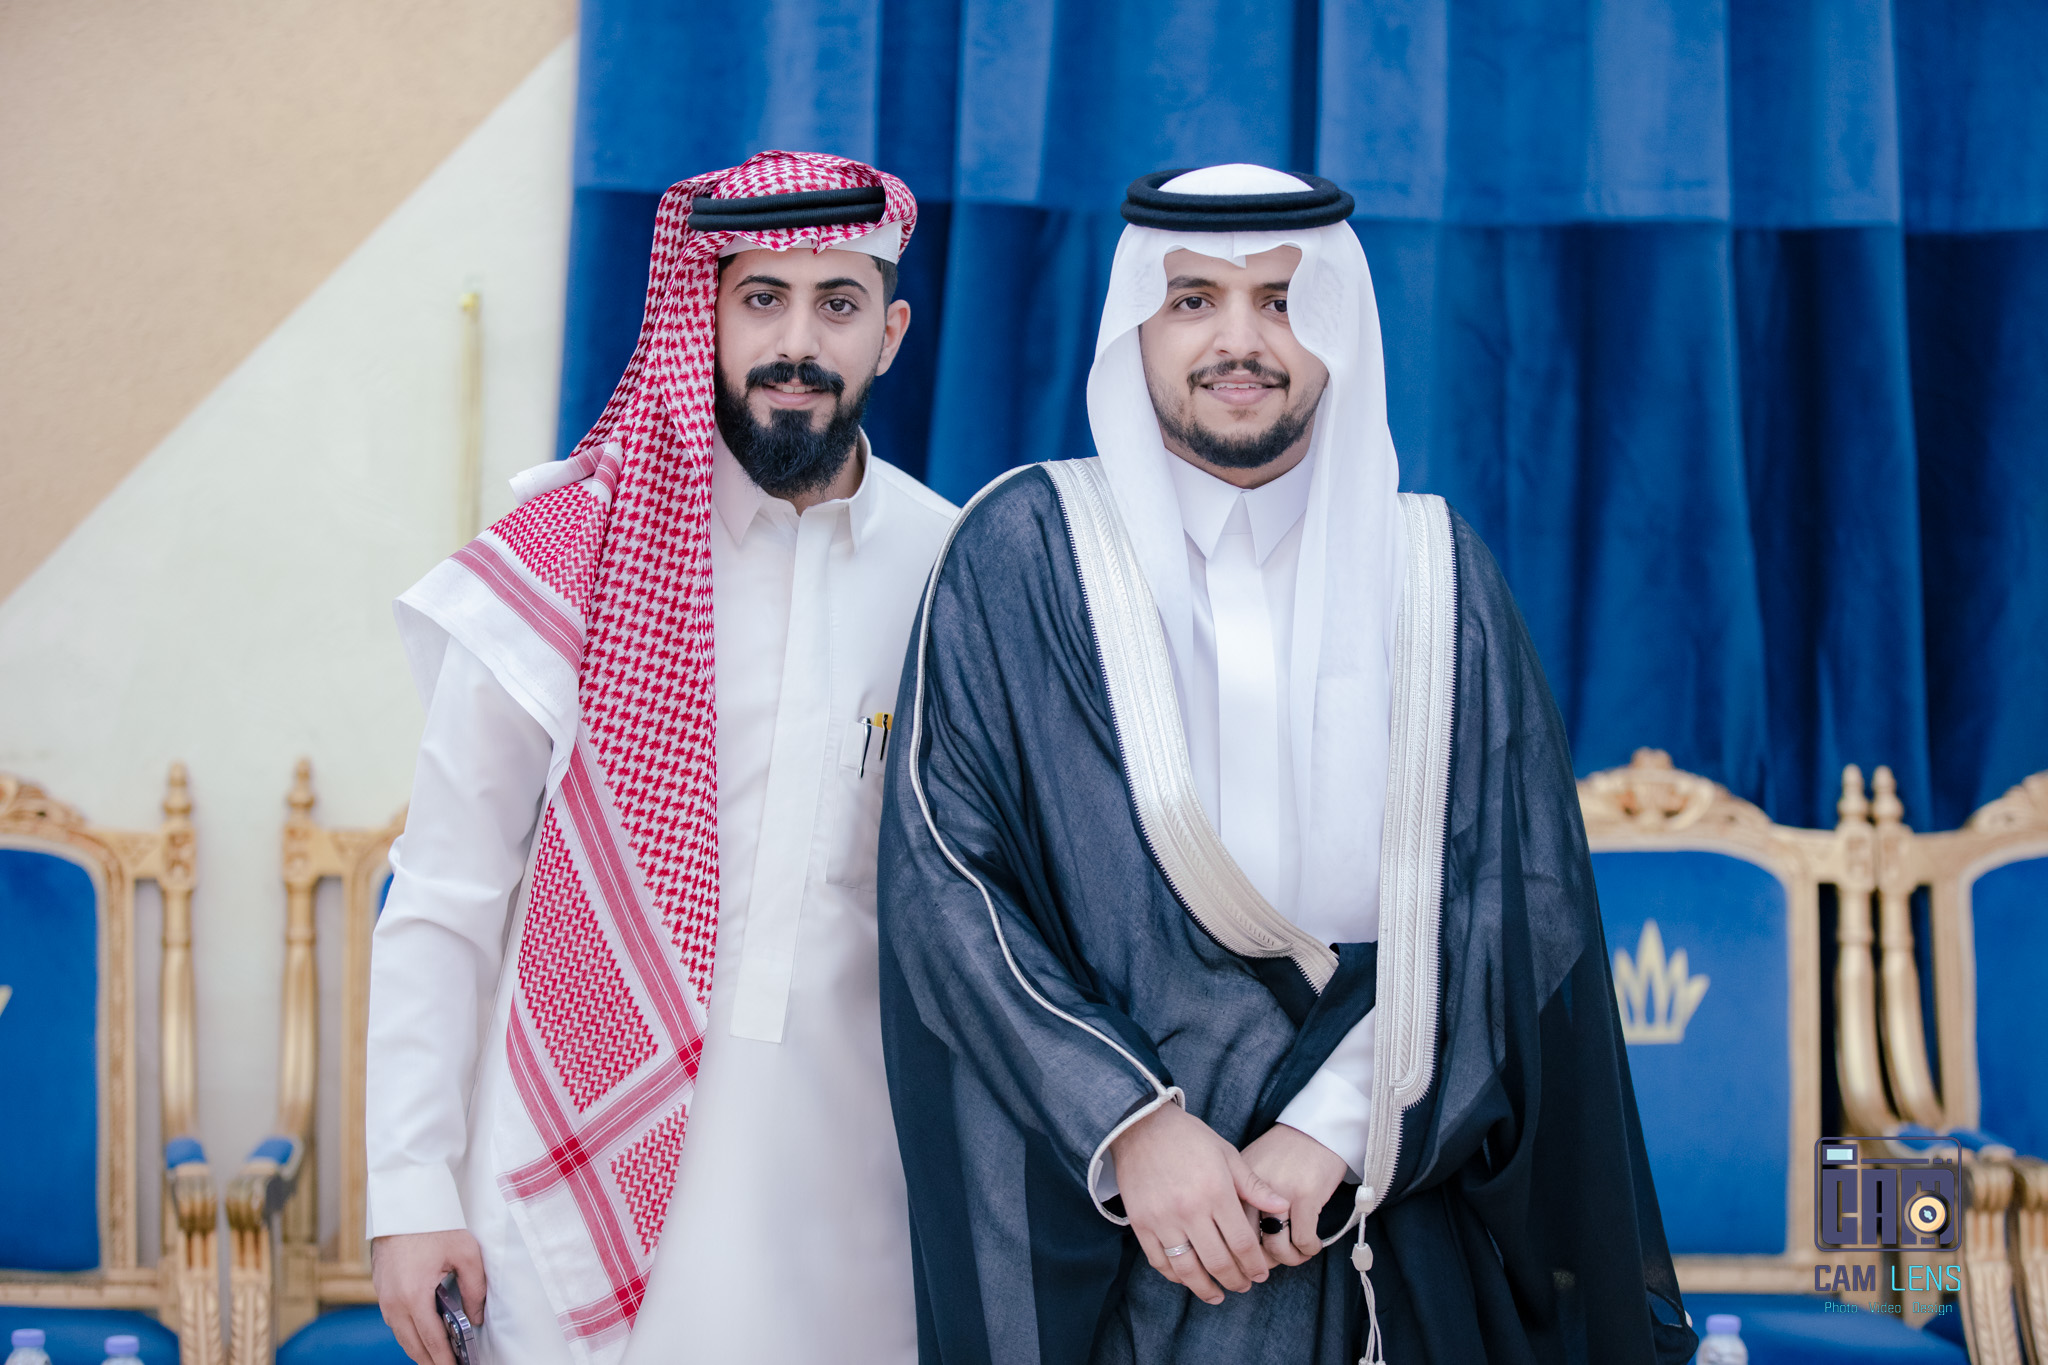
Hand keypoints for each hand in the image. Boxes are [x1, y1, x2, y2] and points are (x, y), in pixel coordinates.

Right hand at [372, 1230, 485, 1364]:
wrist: (404, 1205)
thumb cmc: (435, 1226)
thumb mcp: (466, 1253)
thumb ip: (474, 1289)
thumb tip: (476, 1317)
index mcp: (414, 1296)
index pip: (432, 1340)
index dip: (445, 1359)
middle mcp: (394, 1303)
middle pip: (413, 1345)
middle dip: (431, 1361)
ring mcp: (383, 1297)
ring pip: (401, 1336)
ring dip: (418, 1349)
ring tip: (438, 1358)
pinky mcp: (380, 1290)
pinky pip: (394, 1322)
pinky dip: (408, 1333)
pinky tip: (422, 1335)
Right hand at [1109, 1103, 1289, 1304]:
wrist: (1140, 1125)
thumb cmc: (1188, 1138)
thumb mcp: (1227, 1154)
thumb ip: (1254, 1186)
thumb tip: (1283, 1206)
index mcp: (1216, 1192)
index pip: (1242, 1242)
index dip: (1254, 1265)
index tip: (1261, 1274)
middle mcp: (1189, 1210)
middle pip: (1218, 1261)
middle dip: (1235, 1281)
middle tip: (1243, 1286)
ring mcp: (1162, 1219)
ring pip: (1187, 1269)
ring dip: (1205, 1288)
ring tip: (1217, 1295)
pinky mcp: (1141, 1223)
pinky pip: (1159, 1261)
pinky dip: (1174, 1275)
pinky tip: (1187, 1278)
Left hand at [1239, 1123, 1350, 1266]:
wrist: (1315, 1130)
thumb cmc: (1283, 1152)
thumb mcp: (1252, 1169)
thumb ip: (1240, 1198)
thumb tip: (1236, 1243)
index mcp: (1235, 1183)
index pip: (1226, 1230)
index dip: (1235, 1255)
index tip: (1243, 1266)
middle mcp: (1252, 1189)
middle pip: (1249, 1244)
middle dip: (1260, 1265)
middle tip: (1270, 1268)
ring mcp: (1279, 1194)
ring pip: (1276, 1247)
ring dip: (1288, 1260)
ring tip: (1296, 1255)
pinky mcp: (1306, 1197)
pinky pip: (1303, 1240)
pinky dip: (1308, 1249)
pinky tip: (1311, 1246)